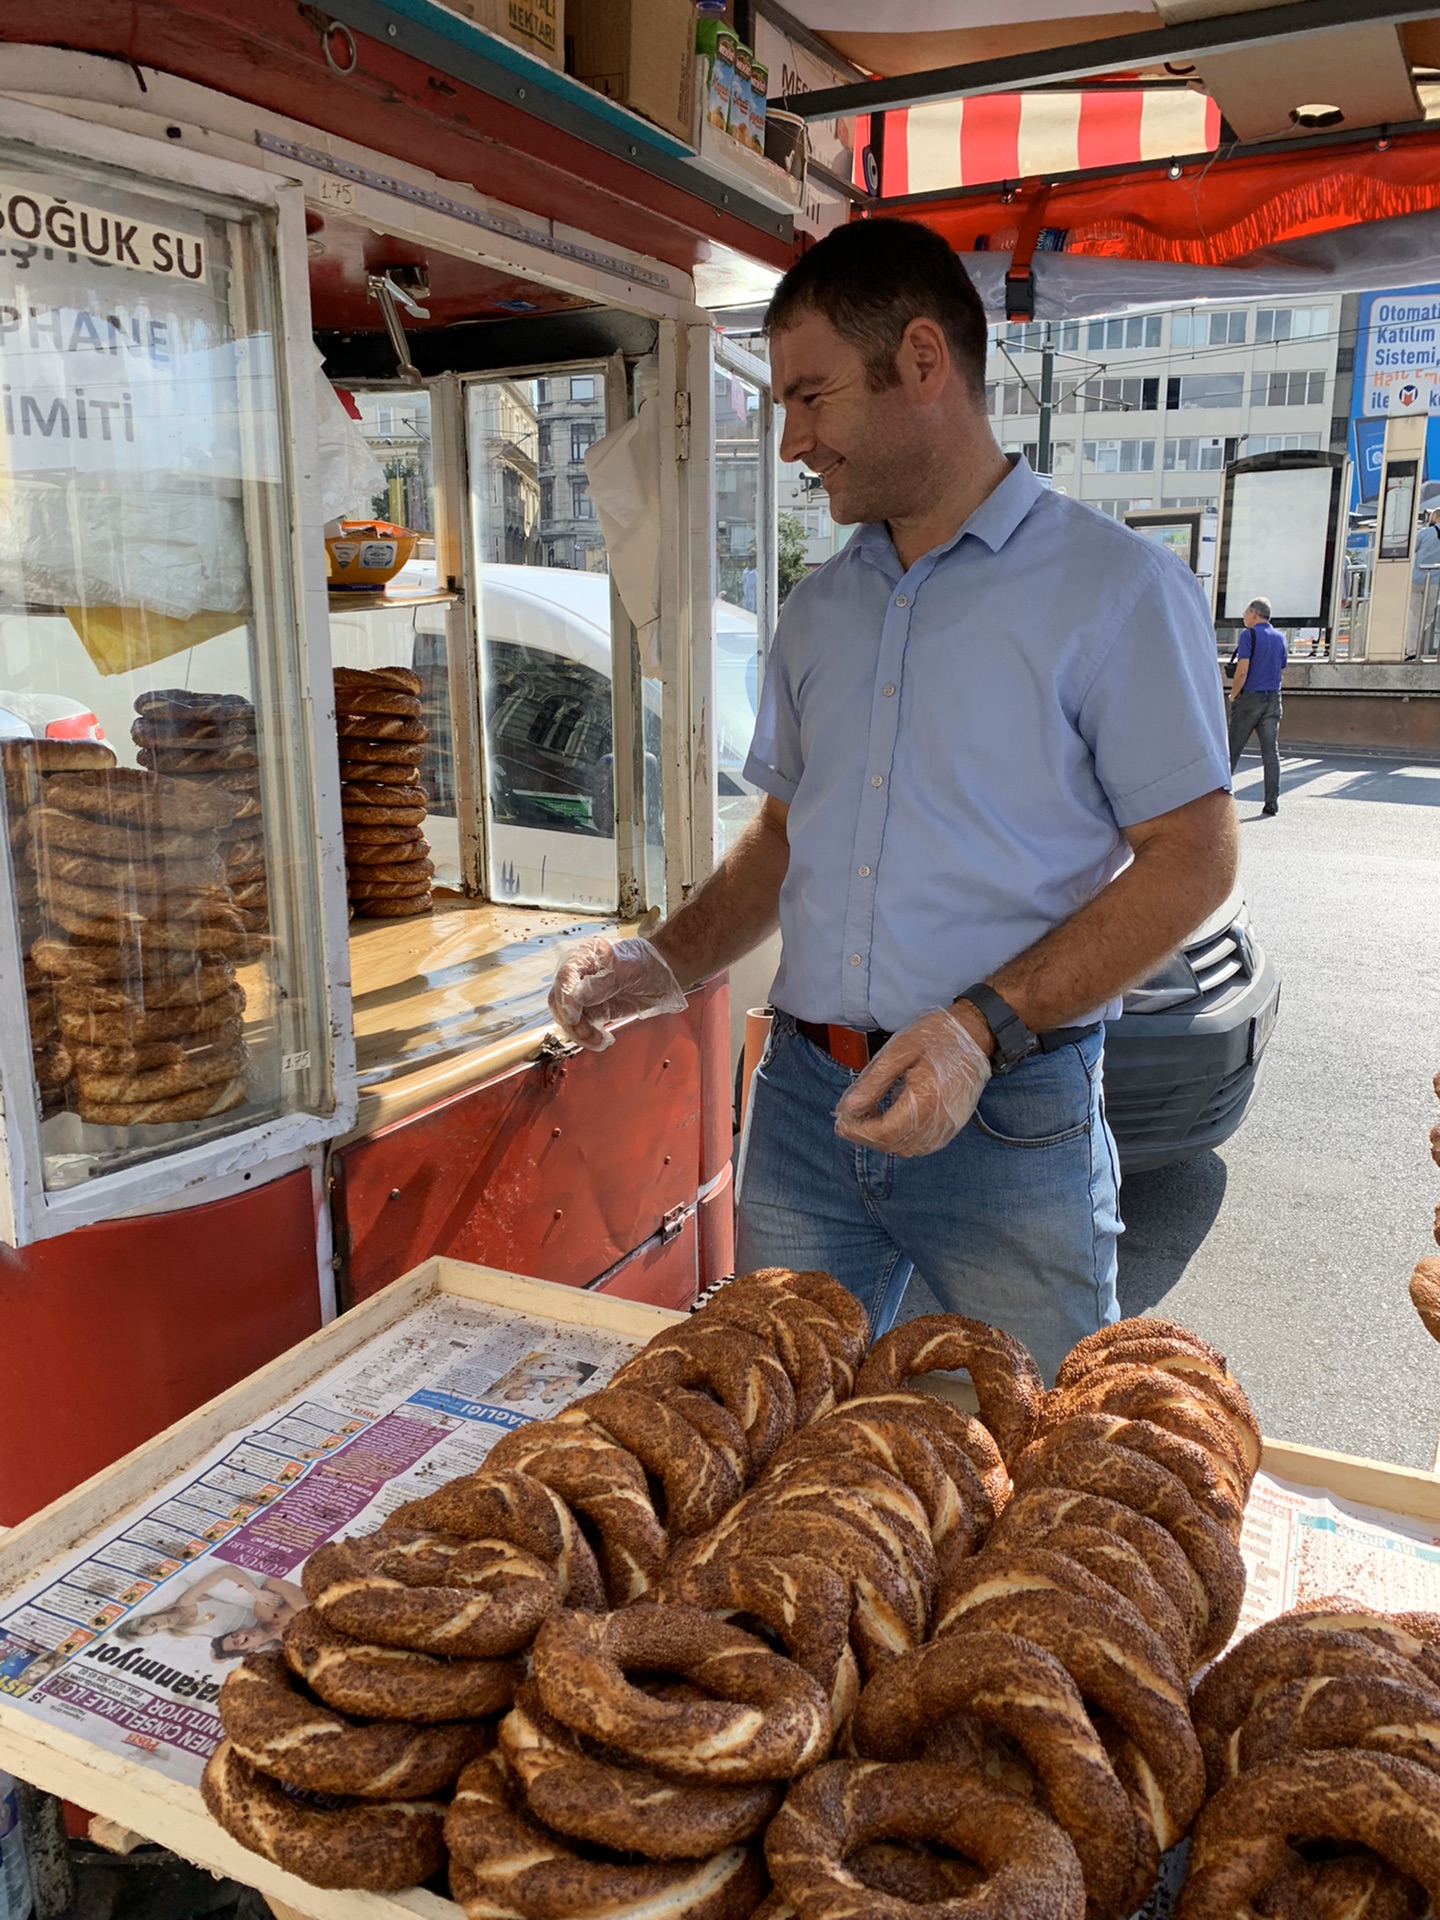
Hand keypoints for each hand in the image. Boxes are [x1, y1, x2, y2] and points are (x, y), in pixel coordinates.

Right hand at [547, 936, 686, 1051]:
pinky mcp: (594, 1011)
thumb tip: (576, 997)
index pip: (565, 977)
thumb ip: (602, 983)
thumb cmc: (646, 961)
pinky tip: (603, 1040)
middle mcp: (579, 976)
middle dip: (570, 1020)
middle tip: (587, 1033)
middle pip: (559, 1000)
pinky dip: (588, 1037)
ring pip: (568, 1018)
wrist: (663, 972)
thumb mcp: (628, 968)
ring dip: (579, 1033)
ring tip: (600, 1040)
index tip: (573, 1016)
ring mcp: (585, 995)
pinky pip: (582, 1027)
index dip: (566, 998)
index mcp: (585, 957)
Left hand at [833, 1006, 992, 1156]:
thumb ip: (873, 1082)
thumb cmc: (937, 1037)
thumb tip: (849, 1107)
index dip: (859, 1132)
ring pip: (908, 1149)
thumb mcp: (899, 1051)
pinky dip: (902, 1139)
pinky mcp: (953, 1126)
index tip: (841, 1123)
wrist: (976, 1034)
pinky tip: (892, 1121)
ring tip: (869, 1118)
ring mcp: (948, 1127)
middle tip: (849, 1120)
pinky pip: (923, 1145)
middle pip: (894, 1144)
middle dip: (867, 1137)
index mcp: (924, 1101)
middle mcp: (938, 1121)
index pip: (884, 1132)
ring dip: (884, 1139)